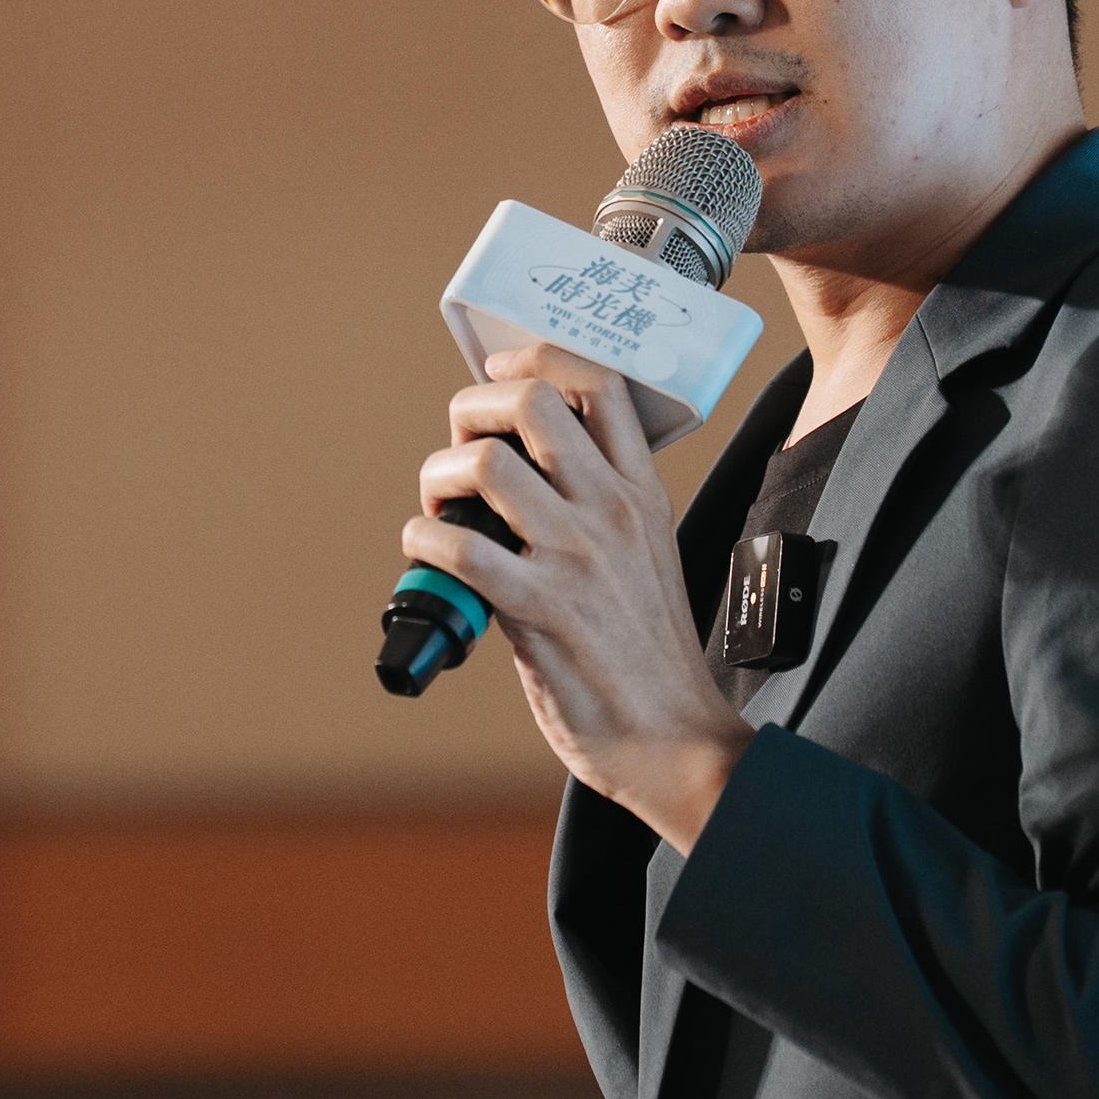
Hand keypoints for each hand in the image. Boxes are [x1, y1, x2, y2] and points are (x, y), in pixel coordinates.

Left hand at [402, 344, 753, 849]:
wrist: (675, 739)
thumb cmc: (649, 657)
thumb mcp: (647, 555)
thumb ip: (600, 509)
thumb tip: (524, 476)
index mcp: (640, 492)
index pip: (598, 380)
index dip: (534, 358)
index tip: (499, 376)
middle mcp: (610, 510)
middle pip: (532, 400)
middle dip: (474, 408)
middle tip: (462, 450)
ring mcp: (575, 556)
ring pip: (486, 463)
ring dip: (439, 476)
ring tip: (441, 508)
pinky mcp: (538, 608)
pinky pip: (457, 546)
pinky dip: (423, 541)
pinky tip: (428, 556)